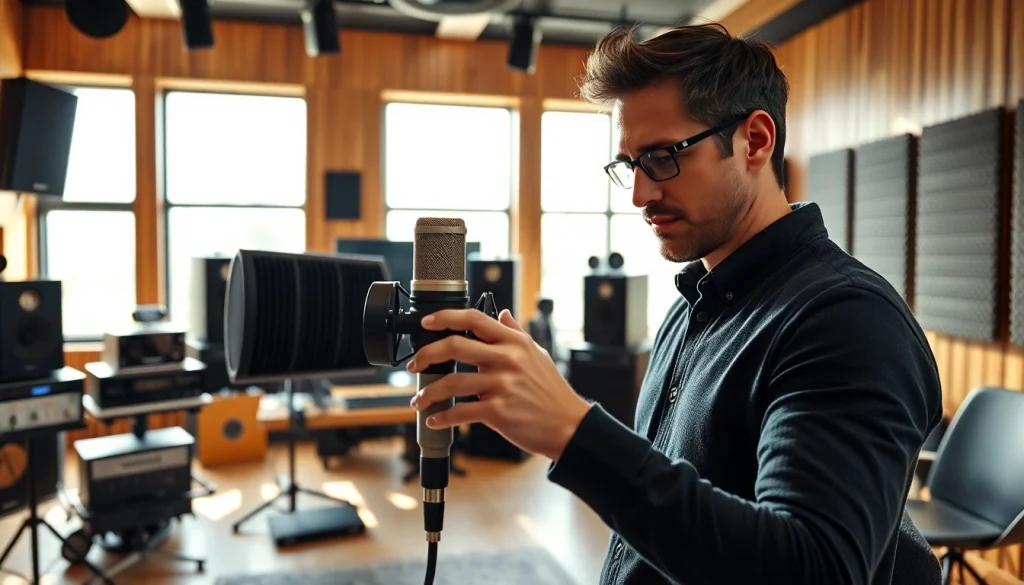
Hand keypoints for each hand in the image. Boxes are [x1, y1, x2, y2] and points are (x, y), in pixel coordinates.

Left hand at [408, 308, 592, 461]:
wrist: (568, 425)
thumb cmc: (552, 391)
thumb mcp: (537, 354)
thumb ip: (516, 333)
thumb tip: (502, 314)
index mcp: (514, 342)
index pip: (474, 319)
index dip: (445, 317)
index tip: (426, 322)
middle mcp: (507, 359)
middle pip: (455, 346)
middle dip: (427, 354)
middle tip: (414, 364)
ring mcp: (502, 385)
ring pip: (452, 382)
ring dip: (429, 392)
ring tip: (419, 399)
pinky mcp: (498, 412)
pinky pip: (461, 412)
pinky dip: (443, 417)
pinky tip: (435, 420)